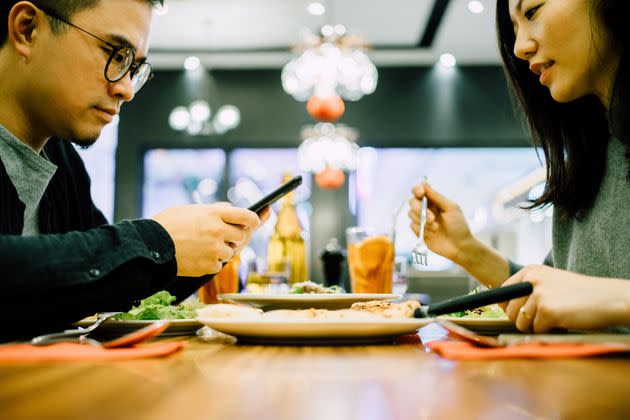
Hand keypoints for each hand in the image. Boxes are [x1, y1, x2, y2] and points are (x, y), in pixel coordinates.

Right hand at [152, 203, 260, 276]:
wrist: (150, 246)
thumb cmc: (168, 225)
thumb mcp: (192, 209)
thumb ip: (214, 210)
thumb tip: (231, 210)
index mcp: (214, 214)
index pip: (247, 216)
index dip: (255, 219)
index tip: (256, 221)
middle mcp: (218, 231)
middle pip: (243, 235)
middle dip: (238, 236)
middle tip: (229, 235)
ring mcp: (214, 250)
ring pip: (232, 252)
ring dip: (224, 250)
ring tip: (205, 245)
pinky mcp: (209, 266)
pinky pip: (219, 264)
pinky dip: (213, 261)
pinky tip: (198, 255)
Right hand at [408, 182, 474, 262]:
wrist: (459, 246)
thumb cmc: (458, 226)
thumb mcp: (451, 208)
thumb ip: (437, 197)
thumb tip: (425, 184)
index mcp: (434, 201)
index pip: (420, 191)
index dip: (417, 190)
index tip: (421, 193)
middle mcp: (426, 209)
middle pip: (412, 202)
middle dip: (419, 208)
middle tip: (431, 218)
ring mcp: (421, 220)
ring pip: (411, 214)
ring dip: (422, 220)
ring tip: (436, 227)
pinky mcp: (418, 231)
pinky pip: (412, 225)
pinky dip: (421, 229)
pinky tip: (432, 233)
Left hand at [501, 265, 629, 332]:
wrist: (607, 298)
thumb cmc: (579, 294)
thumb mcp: (550, 282)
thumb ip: (528, 289)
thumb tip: (504, 307)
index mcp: (530, 270)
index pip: (503, 292)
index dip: (507, 307)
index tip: (516, 313)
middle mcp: (531, 279)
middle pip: (509, 310)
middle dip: (522, 320)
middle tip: (541, 319)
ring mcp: (538, 294)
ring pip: (521, 322)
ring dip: (535, 326)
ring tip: (554, 318)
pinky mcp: (546, 310)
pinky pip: (536, 329)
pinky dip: (548, 330)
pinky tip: (562, 321)